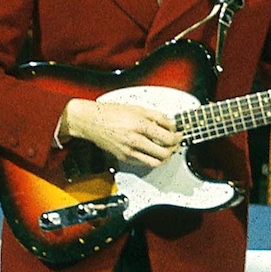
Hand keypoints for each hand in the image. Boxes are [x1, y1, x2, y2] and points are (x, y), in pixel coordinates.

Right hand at [60, 97, 179, 168]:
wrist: (91, 121)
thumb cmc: (111, 113)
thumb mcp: (137, 108)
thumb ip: (157, 116)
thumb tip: (171, 124)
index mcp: (140, 125)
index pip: (168, 137)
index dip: (178, 137)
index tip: (179, 135)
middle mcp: (135, 140)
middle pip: (164, 153)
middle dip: (174, 148)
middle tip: (175, 143)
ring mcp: (129, 151)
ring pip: (155, 162)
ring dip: (165, 157)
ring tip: (166, 150)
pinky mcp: (124, 157)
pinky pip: (144, 163)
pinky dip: (152, 159)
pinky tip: (153, 152)